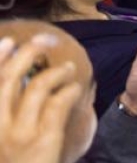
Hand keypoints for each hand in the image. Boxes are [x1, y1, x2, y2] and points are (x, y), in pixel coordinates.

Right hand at [0, 33, 84, 162]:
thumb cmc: (15, 160)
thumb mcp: (4, 135)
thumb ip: (6, 109)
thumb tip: (18, 76)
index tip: (9, 42)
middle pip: (9, 80)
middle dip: (27, 54)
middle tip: (45, 41)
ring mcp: (20, 133)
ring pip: (38, 87)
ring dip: (56, 72)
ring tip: (68, 68)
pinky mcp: (43, 138)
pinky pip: (58, 103)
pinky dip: (69, 90)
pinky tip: (75, 88)